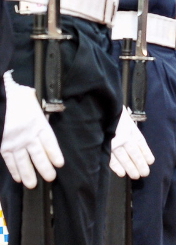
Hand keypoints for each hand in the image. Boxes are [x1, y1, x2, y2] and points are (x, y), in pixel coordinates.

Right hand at [0, 71, 64, 188]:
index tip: (60, 164)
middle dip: (44, 168)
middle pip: (38, 155)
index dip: (54, 154)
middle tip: (50, 178)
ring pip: (23, 161)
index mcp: (39, 124)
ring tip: (33, 185)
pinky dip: (14, 170)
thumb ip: (42, 116)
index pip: (50, 142)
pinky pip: (9, 160)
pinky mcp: (3, 145)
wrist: (2, 99)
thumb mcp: (36, 105)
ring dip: (28, 174)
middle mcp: (28, 135)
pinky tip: (18, 178)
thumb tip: (47, 128)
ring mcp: (14, 141)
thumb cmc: (20, 100)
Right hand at [109, 107, 154, 178]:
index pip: (141, 143)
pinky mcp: (104, 146)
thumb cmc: (112, 115)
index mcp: (130, 129)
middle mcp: (124, 137)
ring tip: (136, 176)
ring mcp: (114, 142)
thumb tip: (139, 147)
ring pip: (124, 158)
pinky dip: (116, 167)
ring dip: (131, 168)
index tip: (151, 161)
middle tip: (145, 173)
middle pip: (134, 153)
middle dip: (140, 164)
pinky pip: (111, 159)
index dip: (146, 153)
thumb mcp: (126, 121)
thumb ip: (131, 132)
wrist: (99, 110)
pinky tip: (121, 173)